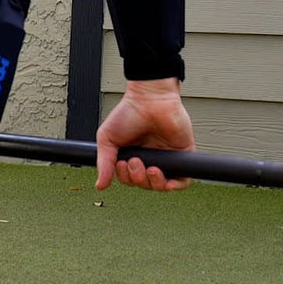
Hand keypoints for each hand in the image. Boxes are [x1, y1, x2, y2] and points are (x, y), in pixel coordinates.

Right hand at [95, 77, 194, 191]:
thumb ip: (104, 163)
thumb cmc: (129, 112)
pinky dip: (174, 185)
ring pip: (162, 185)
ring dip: (153, 182)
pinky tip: (163, 176)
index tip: (121, 163)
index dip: (125, 177)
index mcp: (134, 156)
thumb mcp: (107, 138)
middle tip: (134, 162)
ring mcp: (166, 157)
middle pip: (144, 184)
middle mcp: (150, 158)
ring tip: (149, 168)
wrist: (149, 98)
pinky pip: (182, 180)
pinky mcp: (182, 155)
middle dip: (137, 178)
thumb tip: (100, 185)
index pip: (130, 179)